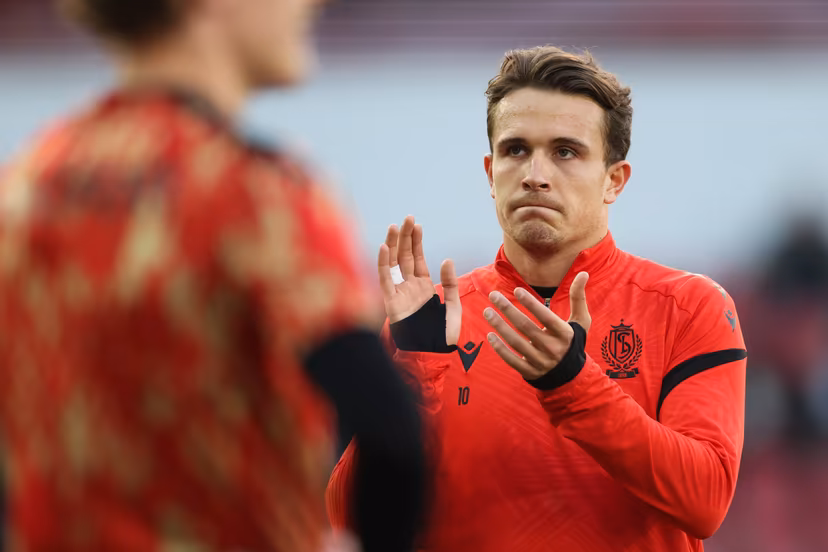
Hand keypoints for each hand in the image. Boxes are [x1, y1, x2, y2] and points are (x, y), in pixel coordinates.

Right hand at [377, 215, 461, 345]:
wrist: (433, 354)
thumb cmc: (443, 335)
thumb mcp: (453, 306)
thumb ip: (450, 283)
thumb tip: (447, 260)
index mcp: (423, 286)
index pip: (417, 258)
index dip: (416, 241)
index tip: (416, 225)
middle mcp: (409, 287)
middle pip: (405, 256)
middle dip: (405, 237)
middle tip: (407, 218)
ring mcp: (399, 293)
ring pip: (393, 264)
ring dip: (393, 245)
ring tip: (395, 226)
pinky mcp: (391, 302)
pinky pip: (385, 280)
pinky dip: (383, 264)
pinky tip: (385, 247)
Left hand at [484, 272, 590, 378]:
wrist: (571, 376)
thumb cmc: (572, 342)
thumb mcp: (581, 321)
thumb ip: (578, 298)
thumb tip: (583, 273)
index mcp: (564, 334)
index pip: (545, 316)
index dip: (530, 303)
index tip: (516, 290)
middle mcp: (552, 347)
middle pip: (526, 327)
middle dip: (508, 309)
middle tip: (493, 295)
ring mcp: (540, 361)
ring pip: (516, 342)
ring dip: (499, 326)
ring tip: (487, 311)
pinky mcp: (529, 371)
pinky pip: (511, 359)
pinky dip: (500, 348)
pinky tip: (490, 335)